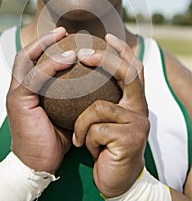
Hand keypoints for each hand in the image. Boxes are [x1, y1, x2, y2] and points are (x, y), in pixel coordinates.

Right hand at [6, 27, 76, 172]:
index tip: (65, 35)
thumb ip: (72, 94)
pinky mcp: (18, 102)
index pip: (33, 59)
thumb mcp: (66, 111)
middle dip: (43, 39)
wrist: (39, 163)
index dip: (46, 44)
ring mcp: (16, 93)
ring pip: (26, 60)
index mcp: (28, 88)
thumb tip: (95, 79)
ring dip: (46, 47)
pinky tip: (69, 60)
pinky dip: (50, 66)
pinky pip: (34, 78)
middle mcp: (18, 87)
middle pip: (25, 53)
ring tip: (65, 40)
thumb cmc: (55, 137)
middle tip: (63, 31)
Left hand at [73, 34, 149, 197]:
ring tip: (78, 137)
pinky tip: (91, 151)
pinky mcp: (131, 139)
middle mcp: (141, 109)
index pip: (132, 68)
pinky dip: (84, 139)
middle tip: (82, 54)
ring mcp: (138, 123)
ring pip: (99, 106)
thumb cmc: (103, 147)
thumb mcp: (100, 119)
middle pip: (127, 74)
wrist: (114, 182)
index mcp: (133, 101)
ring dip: (82, 123)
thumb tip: (78, 72)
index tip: (107, 36)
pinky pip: (95, 129)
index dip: (122, 50)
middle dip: (104, 60)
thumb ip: (99, 97)